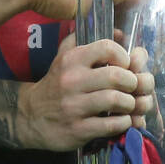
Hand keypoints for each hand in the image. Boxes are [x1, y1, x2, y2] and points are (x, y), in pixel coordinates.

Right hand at [16, 35, 152, 149]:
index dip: (123, 55)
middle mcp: (71, 80)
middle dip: (132, 82)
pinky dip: (123, 122)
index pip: (107, 48)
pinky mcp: (77, 130)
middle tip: (132, 87)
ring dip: (130, 103)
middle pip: (116, 76)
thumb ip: (89, 42)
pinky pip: (111, 124)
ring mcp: (73, 106)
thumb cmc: (57, 84)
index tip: (125, 65)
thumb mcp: (65, 57)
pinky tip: (121, 119)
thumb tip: (120, 33)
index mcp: (71, 60)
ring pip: (116, 100)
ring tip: (128, 104)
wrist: (32, 116)